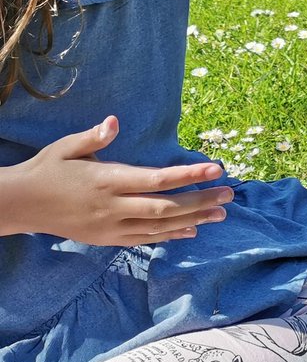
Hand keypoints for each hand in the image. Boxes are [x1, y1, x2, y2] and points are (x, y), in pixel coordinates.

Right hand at [2, 116, 234, 244]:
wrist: (19, 205)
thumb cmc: (48, 169)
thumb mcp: (67, 147)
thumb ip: (94, 137)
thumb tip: (114, 121)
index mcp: (107, 180)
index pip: (157, 179)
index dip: (188, 175)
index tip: (216, 169)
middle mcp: (112, 207)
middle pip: (165, 207)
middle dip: (200, 201)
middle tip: (229, 196)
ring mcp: (110, 227)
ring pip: (159, 226)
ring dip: (192, 220)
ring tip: (220, 214)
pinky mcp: (106, 239)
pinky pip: (144, 238)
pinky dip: (170, 235)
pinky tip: (191, 230)